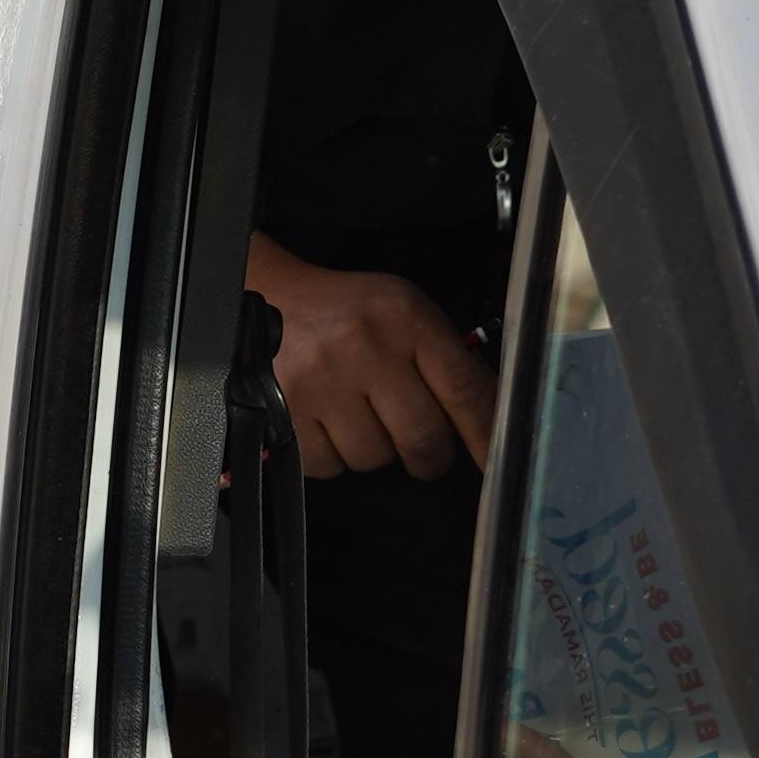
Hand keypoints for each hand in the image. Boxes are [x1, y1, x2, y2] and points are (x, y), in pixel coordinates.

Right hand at [246, 238, 493, 482]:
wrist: (264, 292)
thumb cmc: (342, 311)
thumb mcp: (401, 313)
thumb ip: (445, 361)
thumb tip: (487, 419)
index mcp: (403, 317)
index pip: (464, 388)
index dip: (485, 435)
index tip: (495, 463)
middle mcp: (364, 345)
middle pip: (422, 437)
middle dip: (427, 457)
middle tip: (422, 452)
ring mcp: (321, 380)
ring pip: (373, 458)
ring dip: (372, 450)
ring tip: (355, 415)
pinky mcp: (284, 410)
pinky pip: (328, 465)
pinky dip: (332, 455)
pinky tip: (324, 421)